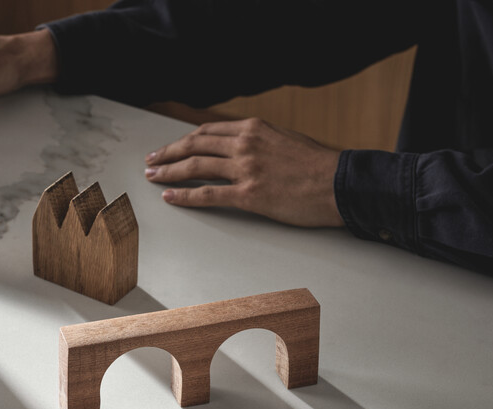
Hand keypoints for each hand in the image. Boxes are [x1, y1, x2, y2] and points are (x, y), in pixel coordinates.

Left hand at [144, 118, 343, 226]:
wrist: (341, 184)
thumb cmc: (319, 165)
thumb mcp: (286, 139)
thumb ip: (259, 140)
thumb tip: (240, 146)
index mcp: (254, 128)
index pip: (207, 131)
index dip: (184, 140)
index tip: (171, 147)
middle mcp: (245, 144)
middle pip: (195, 145)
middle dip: (168, 153)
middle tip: (151, 161)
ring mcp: (246, 169)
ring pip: (195, 167)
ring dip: (168, 171)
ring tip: (152, 177)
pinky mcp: (249, 195)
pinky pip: (207, 194)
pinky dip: (184, 195)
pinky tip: (169, 197)